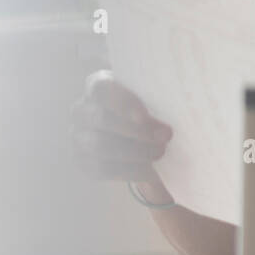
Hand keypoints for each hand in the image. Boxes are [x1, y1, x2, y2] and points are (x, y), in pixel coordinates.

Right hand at [71, 71, 173, 188]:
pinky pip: (102, 168)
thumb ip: (157, 98)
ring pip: (100, 146)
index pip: (102, 89)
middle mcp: (81, 109)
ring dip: (134, 151)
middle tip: (165, 136)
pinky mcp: (82, 162)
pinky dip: (129, 170)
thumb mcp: (150, 97)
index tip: (145, 116)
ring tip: (160, 152)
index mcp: (97, 85)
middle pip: (100, 119)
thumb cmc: (146, 108)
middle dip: (135, 130)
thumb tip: (176, 106)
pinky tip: (150, 169)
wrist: (136, 136)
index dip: (121, 102)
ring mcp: (77, 137)